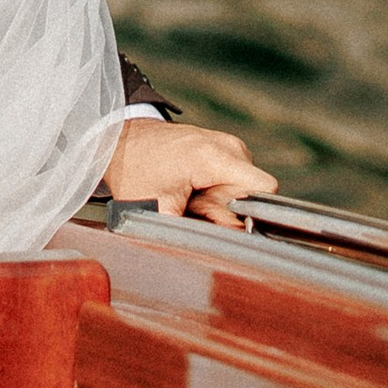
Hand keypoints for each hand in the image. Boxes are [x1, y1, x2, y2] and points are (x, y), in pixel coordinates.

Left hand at [103, 121, 274, 225]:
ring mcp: (230, 145)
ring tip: (191, 198)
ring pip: (245, 189)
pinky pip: (236, 180)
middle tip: (193, 208)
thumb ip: (193, 231)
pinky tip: (194, 190)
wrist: (122, 139)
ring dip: (222, 202)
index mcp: (214, 157)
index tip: (220, 221)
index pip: (265, 190)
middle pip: (252, 194)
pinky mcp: (226, 149)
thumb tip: (225, 247)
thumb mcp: (157, 210)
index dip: (250, 215)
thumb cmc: (134, 171)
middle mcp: (229, 146)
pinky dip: (218, 191)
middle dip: (227, 210)